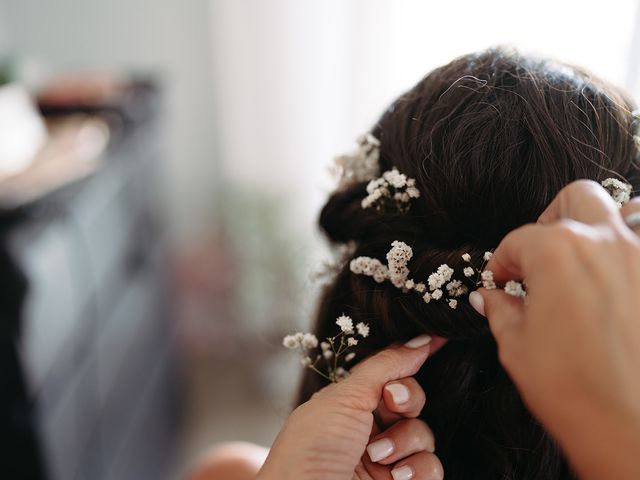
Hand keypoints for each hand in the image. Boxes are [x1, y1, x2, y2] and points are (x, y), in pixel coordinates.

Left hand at [257, 336, 443, 479]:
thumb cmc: (312, 448)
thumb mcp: (345, 396)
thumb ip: (386, 366)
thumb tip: (420, 340)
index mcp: (347, 403)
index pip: (387, 373)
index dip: (411, 357)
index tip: (438, 339)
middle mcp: (367, 429)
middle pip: (411, 400)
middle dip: (408, 398)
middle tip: (392, 402)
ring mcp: (385, 460)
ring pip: (424, 435)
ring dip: (407, 440)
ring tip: (378, 455)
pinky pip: (431, 467)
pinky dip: (418, 468)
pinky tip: (396, 475)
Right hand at [473, 180, 639, 479]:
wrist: (632, 430)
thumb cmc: (572, 390)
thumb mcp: (516, 346)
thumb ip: (501, 309)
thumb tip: (491, 296)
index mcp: (556, 253)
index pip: (518, 240)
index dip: (503, 261)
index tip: (501, 279)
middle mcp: (605, 242)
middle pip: (575, 199)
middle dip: (550, 219)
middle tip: (540, 253)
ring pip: (627, 208)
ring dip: (602, 226)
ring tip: (587, 258)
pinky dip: (633, 251)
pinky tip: (620, 278)